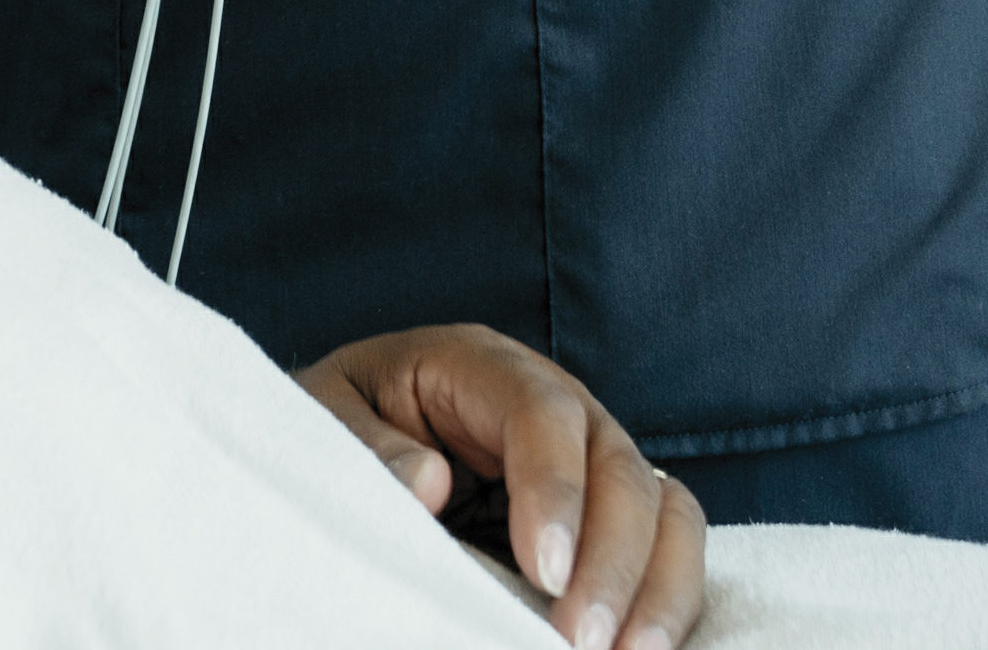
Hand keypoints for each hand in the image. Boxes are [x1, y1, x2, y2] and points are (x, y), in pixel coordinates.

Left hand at [291, 326, 702, 649]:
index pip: (542, 412)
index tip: (546, 573)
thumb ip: (365, 451)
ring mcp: (590, 457)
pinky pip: (666, 545)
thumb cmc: (334, 429)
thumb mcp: (321, 421)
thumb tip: (426, 483)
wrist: (345, 447)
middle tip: (580, 640)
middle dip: (612, 560)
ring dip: (657, 587)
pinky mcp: (606, 515)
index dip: (555, 492)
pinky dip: (667, 598)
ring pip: (661, 505)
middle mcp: (554, 403)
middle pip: (617, 463)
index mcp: (479, 365)